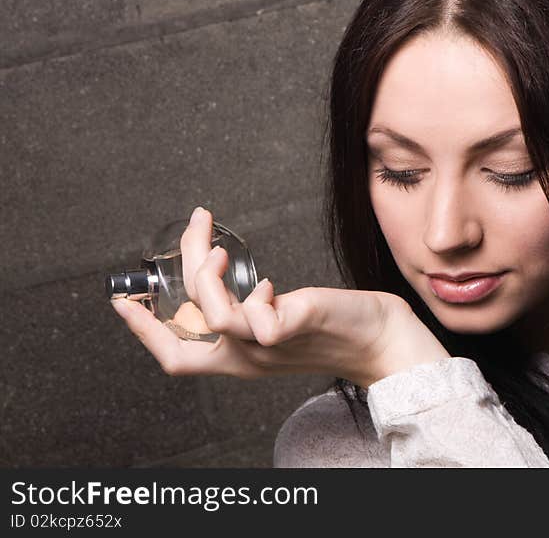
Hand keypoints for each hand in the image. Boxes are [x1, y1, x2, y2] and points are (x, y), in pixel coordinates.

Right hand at [109, 207, 449, 386]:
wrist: (383, 340)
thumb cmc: (333, 327)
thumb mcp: (280, 322)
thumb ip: (253, 310)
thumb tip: (236, 281)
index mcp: (238, 357)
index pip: (177, 356)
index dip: (143, 332)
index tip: (122, 301)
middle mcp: (248, 358)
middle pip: (182, 341)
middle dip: (171, 282)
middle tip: (191, 231)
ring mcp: (271, 347)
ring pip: (216, 319)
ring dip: (207, 276)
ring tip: (218, 247)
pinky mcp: (297, 327)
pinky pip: (259, 320)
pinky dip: (254, 295)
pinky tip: (268, 283)